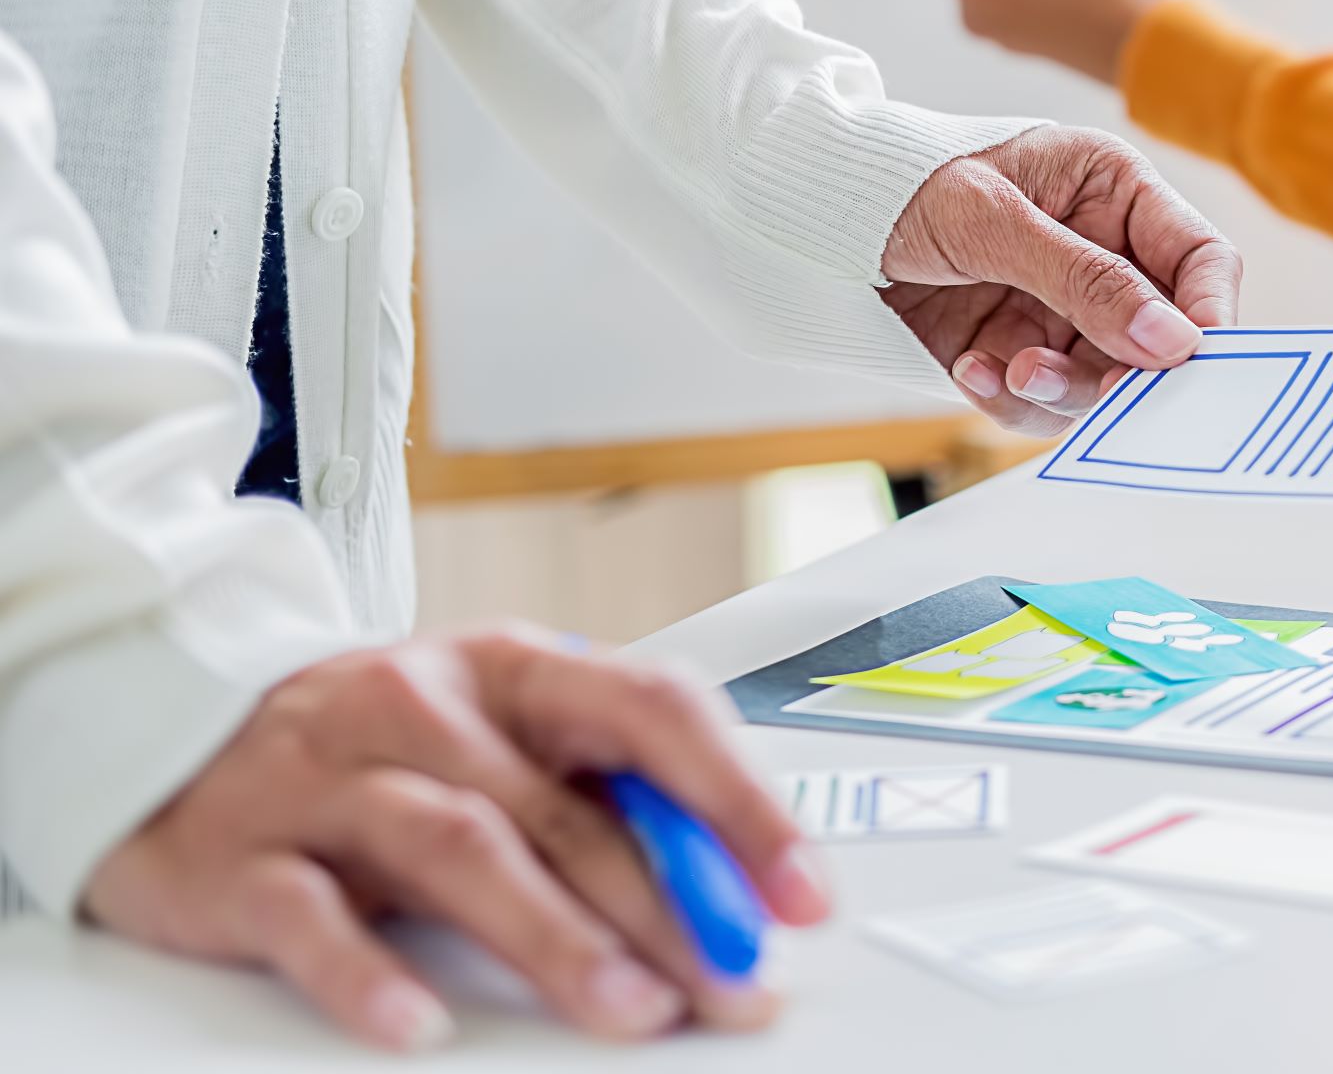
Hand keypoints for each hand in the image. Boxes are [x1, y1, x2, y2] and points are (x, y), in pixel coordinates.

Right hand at [84, 630, 828, 1050]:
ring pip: (460, 849)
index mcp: (513, 667)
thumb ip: (606, 800)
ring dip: (555, 936)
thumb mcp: (502, 741)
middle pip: (569, 808)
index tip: (801, 889)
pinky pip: (309, 916)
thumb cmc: (378, 744)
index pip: (654, 711)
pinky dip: (367, 973)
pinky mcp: (238, 859)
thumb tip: (740, 889)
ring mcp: (329, 778)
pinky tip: (420, 1024)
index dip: (739, 801)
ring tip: (629, 1008)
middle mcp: (425, 706)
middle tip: (735, 983)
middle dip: (668, 906)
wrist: (172, 735)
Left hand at [883, 125, 1236, 432]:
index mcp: (1114, 191)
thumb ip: (1086, 280)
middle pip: (1158, 336)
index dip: (1211, 310)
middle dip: (1124, 368)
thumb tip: (1173, 339)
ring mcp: (1061, 309)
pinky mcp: (1019, 352)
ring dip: (1059, 388)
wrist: (811, 219)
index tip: (1197, 360)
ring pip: (1104, 380)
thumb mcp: (995, 219)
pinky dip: (1008, 397)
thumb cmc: (904, 181)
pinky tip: (968, 365)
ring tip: (1008, 370)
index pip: (1199, 257)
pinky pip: (1042, 402)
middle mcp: (1101, 255)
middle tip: (1095, 388)